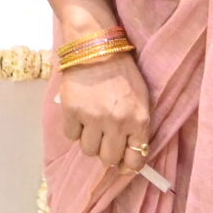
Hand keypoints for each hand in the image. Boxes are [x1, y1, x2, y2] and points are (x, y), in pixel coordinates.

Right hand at [53, 45, 152, 176]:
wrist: (96, 47)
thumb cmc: (122, 72)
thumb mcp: (141, 99)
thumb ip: (137, 127)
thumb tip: (129, 153)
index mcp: (139, 120)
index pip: (135, 160)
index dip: (126, 165)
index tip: (121, 163)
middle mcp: (117, 123)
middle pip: (108, 158)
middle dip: (106, 152)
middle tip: (103, 139)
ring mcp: (93, 118)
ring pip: (88, 150)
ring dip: (89, 141)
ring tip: (90, 124)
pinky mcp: (72, 112)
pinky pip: (71, 135)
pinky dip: (74, 129)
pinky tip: (78, 115)